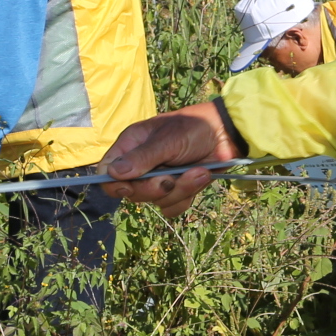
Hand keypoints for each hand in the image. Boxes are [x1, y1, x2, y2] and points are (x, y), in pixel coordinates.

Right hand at [99, 104, 238, 217]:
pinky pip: (172, 207)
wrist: (228, 134)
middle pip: (131, 193)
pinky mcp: (177, 189)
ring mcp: (159, 178)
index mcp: (131, 146)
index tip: (130, 187)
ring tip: (197, 171)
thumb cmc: (194, 128)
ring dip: (179, 190)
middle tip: (171, 177)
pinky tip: (200, 178)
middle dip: (154, 189)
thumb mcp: (167, 140)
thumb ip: (142, 158)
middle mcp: (141, 164)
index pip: (107, 172)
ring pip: (155, 202)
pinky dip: (187, 196)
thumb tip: (113, 173)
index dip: (115, 184)